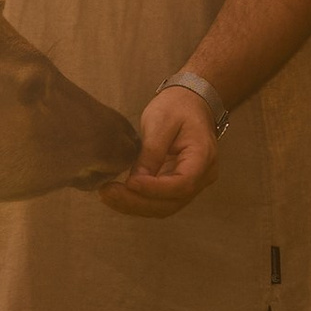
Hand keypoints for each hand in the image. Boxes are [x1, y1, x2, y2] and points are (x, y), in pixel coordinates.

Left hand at [99, 83, 220, 219]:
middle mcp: (202, 177)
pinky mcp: (177, 186)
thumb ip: (151, 152)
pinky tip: (117, 195)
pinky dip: (138, 201)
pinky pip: (159, 201)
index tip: (129, 183)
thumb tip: (135, 181)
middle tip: (108, 192)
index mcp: (203, 157)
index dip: (154, 189)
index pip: (182, 183)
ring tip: (107, 194)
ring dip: (134, 206)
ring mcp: (191, 184)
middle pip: (171, 202)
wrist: (190, 103)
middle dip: (138, 202)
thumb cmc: (177, 107)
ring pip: (164, 207)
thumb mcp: (161, 121)